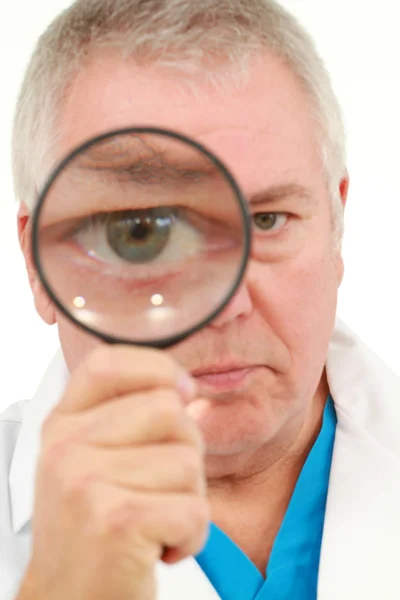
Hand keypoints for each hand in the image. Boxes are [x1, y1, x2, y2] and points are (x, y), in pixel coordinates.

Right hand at [24, 346, 208, 599]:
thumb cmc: (91, 530)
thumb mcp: (91, 461)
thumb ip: (126, 417)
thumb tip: (184, 386)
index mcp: (62, 425)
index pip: (109, 362)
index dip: (156, 367)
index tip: (180, 392)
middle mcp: (66, 447)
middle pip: (169, 409)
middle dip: (185, 451)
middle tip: (160, 487)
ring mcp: (86, 482)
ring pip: (188, 461)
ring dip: (189, 499)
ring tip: (156, 520)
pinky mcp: (116, 520)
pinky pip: (196, 509)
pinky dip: (193, 536)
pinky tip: (161, 546)